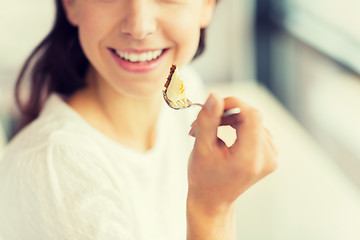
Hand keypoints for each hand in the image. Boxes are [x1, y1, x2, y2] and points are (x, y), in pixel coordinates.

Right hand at [187, 93, 277, 212]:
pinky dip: (238, 127)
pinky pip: (256, 129)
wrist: (213, 199)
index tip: (213, 107)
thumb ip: (208, 120)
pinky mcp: (270, 156)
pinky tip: (222, 135)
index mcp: (249, 159)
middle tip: (201, 123)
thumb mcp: (201, 148)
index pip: (252, 116)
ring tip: (209, 131)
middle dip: (225, 114)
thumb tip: (214, 95)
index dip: (233, 104)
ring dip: (229, 120)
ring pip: (252, 121)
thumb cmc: (203, 177)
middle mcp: (266, 159)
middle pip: (251, 117)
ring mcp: (271, 158)